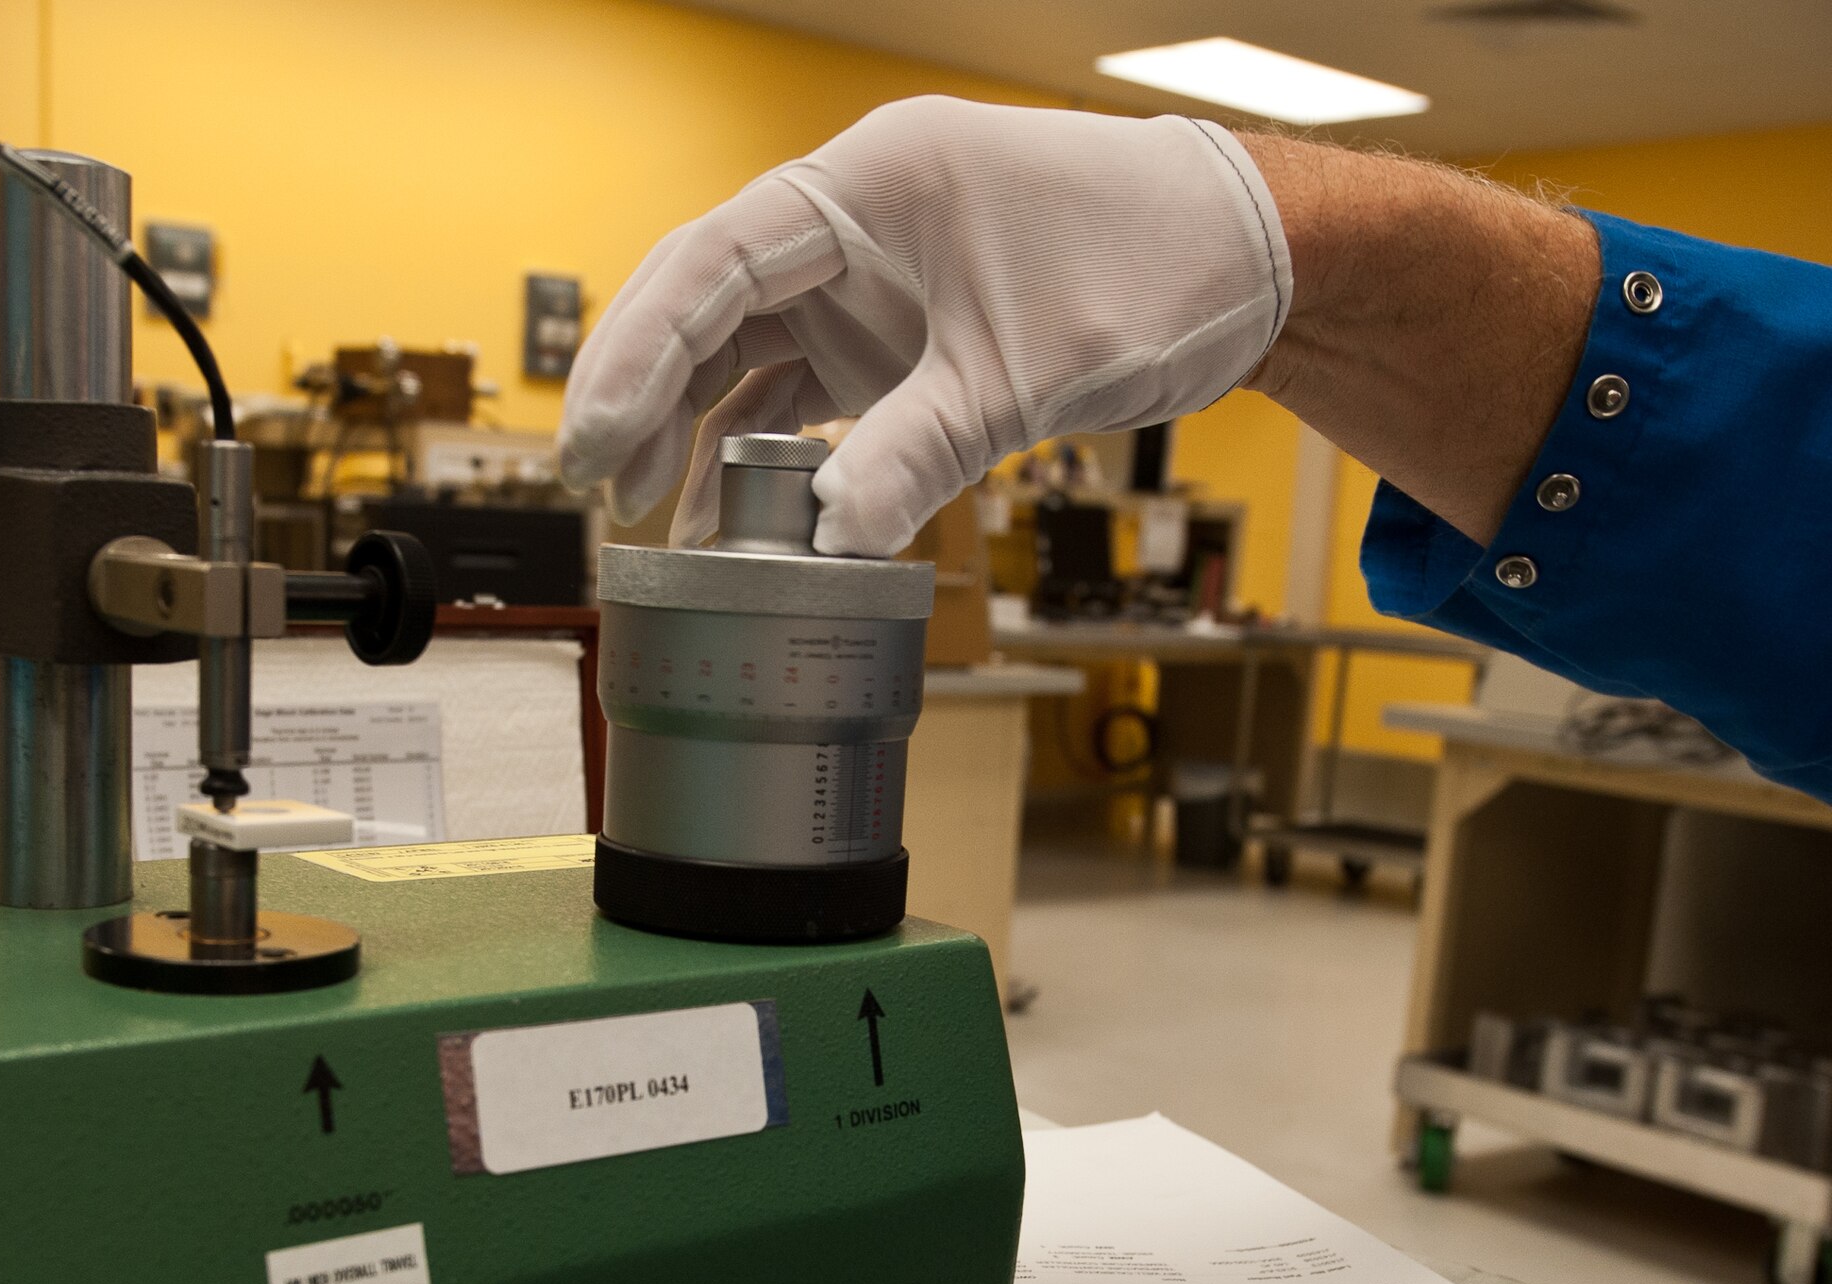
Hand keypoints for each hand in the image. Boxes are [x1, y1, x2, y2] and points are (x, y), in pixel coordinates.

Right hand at [557, 95, 1291, 555]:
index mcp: (869, 187)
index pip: (714, 263)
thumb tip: (827, 545)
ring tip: (649, 520)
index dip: (639, 353)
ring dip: (695, 432)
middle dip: (644, 396)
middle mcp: (852, 225)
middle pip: (707, 306)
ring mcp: (869, 282)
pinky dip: (768, 453)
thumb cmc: (1150, 266)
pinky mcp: (894, 336)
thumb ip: (918, 453)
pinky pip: (802, 394)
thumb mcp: (1024, 371)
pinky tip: (731, 520)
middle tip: (596, 488)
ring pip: (745, 354)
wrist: (1241, 263)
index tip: (593, 441)